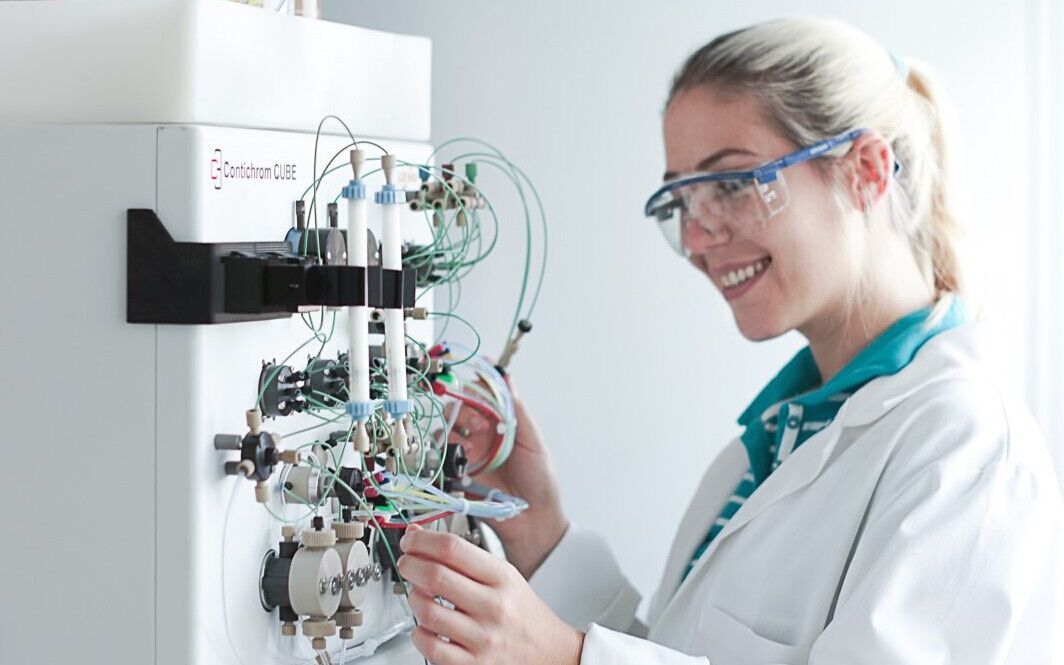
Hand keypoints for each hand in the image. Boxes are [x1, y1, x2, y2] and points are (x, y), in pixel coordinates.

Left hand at [398, 525, 583, 664]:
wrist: (550, 652)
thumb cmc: (522, 612)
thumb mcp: (504, 575)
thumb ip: (463, 557)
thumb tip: (419, 536)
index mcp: (501, 577)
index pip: (452, 549)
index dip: (421, 540)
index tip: (411, 540)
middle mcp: (493, 606)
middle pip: (436, 576)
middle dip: (410, 565)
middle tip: (406, 563)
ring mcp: (483, 638)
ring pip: (427, 611)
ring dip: (413, 598)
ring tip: (418, 594)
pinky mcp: (473, 664)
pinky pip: (431, 647)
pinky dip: (418, 633)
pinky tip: (425, 626)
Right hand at [445, 375, 566, 577]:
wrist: (533, 519)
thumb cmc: (539, 480)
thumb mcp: (533, 440)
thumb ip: (517, 410)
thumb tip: (507, 379)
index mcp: (498, 425)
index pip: (478, 398)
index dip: (474, 391)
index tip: (473, 389)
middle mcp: (480, 437)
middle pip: (456, 412)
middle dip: (462, 412)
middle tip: (478, 426)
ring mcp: (467, 456)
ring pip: (444, 432)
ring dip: (453, 433)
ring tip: (470, 448)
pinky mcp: (456, 476)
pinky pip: (440, 460)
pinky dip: (444, 455)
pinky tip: (459, 460)